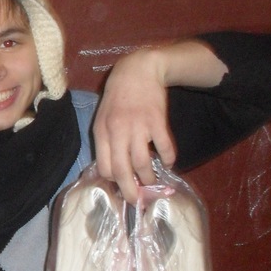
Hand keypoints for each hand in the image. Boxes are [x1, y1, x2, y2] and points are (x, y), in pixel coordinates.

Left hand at [93, 47, 175, 201]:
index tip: (118, 186)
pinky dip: (168, 159)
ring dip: (148, 177)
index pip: (103, 165)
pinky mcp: (157, 121)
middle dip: (129, 189)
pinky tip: (168, 162)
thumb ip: (106, 141)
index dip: (111, 180)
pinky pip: (164, 147)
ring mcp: (138, 126)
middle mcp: (117, 131)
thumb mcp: (103, 117)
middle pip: (121, 169)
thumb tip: (110, 168)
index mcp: (102, 132)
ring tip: (151, 181)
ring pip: (142, 162)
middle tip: (135, 198)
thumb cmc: (118, 98)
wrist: (137, 71)